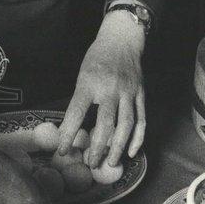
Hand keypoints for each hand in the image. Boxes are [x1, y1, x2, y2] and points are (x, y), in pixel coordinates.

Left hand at [57, 10, 145, 167]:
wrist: (121, 40)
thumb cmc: (96, 58)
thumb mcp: (82, 75)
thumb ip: (80, 99)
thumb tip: (72, 128)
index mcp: (89, 83)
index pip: (76, 113)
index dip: (68, 134)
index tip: (62, 151)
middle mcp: (110, 89)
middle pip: (105, 124)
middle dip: (97, 147)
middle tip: (90, 163)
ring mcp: (128, 92)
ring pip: (126, 125)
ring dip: (118, 148)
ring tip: (110, 163)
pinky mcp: (141, 95)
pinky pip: (141, 120)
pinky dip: (137, 138)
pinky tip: (131, 153)